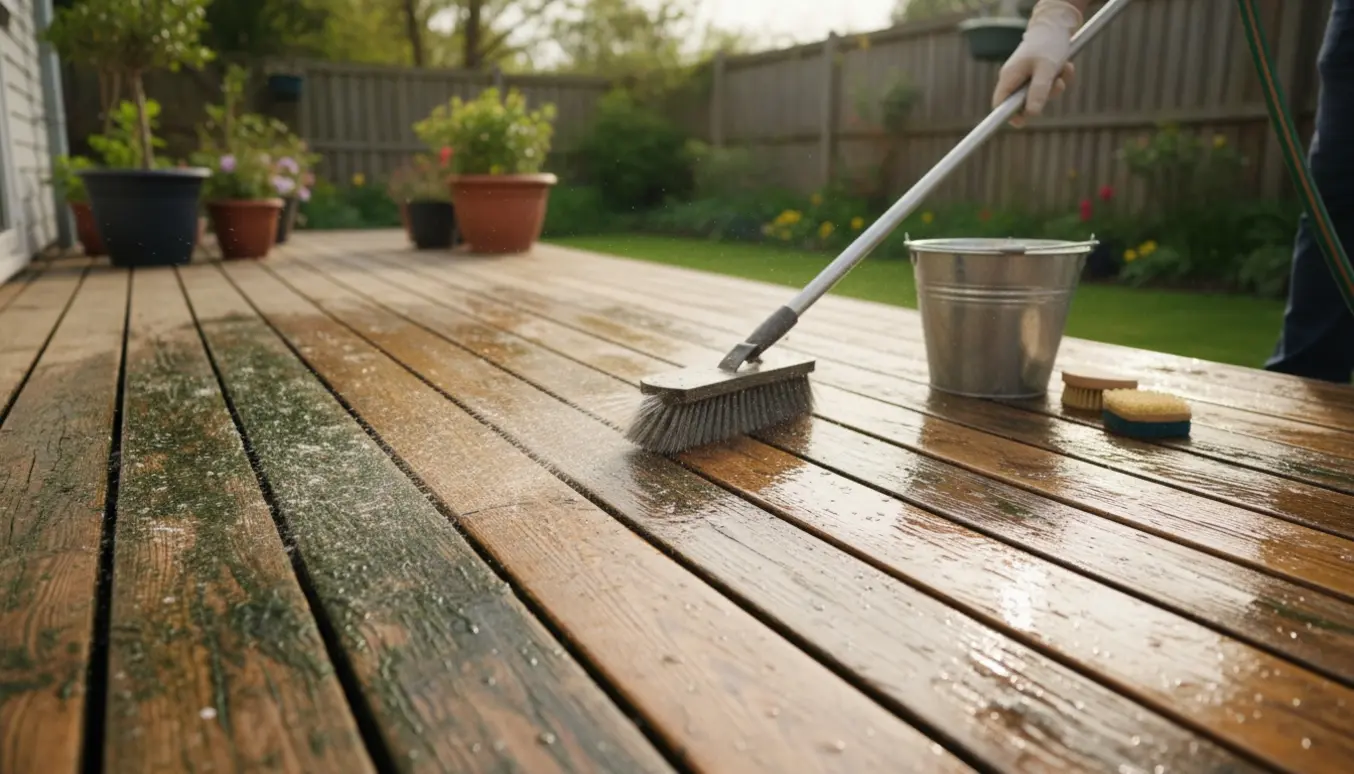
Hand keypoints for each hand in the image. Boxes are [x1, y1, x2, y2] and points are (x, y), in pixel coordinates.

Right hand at [991, 0, 1083, 125]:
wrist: (1058, 24)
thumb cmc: (1049, 44)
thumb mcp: (1046, 69)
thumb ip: (1038, 91)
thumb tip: (1032, 114)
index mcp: (1009, 77)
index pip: (999, 105)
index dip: (1008, 116)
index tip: (1023, 123)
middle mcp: (1014, 78)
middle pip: (1023, 102)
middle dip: (1043, 97)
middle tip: (1055, 85)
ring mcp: (1026, 75)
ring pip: (1039, 94)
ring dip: (1055, 86)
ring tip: (1062, 69)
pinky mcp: (1037, 72)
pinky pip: (1047, 85)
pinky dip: (1058, 78)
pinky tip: (1064, 66)